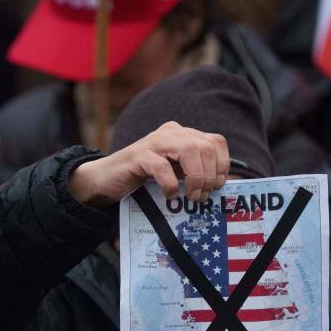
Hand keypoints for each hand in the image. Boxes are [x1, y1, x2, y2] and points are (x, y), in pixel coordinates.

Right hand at [68, 121, 228, 207]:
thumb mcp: (176, 173)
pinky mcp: (138, 155)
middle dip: (209, 176)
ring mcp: (154, 142)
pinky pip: (161, 166)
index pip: (216, 142)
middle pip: (206, 147)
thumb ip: (195, 173)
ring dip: (195, 178)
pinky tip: (168, 194)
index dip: (222, 165)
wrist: (108, 179)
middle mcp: (171, 133)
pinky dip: (170, 183)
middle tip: (201, 196)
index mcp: (183, 135)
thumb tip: (220, 186)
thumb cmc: (145, 179)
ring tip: (190, 196)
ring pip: (189, 151)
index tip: (217, 186)